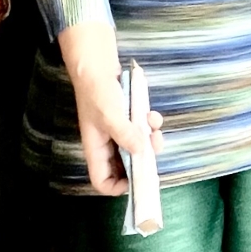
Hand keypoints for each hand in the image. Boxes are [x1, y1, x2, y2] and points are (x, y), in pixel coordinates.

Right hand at [72, 67, 165, 196]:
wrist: (98, 64)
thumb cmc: (98, 91)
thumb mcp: (110, 115)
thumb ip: (125, 135)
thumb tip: (141, 152)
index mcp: (96, 149)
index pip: (102, 181)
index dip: (117, 187)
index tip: (137, 180)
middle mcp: (107, 144)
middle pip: (126, 167)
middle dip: (143, 160)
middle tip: (153, 152)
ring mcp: (119, 132)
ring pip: (139, 147)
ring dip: (151, 140)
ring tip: (154, 129)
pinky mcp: (129, 120)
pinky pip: (144, 130)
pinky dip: (151, 124)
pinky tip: (152, 114)